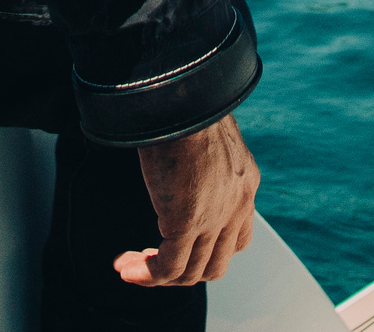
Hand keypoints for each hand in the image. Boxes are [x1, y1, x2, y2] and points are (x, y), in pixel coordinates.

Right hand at [116, 114, 258, 287]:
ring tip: (131, 268)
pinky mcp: (187, 221)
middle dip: (183, 271)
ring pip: (190, 272)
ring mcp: (215, 217)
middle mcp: (238, 205)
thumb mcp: (208, 134)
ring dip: (158, 276)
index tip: (181, 244)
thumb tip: (181, 160)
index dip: (208, 251)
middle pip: (215, 264)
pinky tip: (127, 268)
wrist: (184, 97)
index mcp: (246, 183)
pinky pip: (168, 267)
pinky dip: (147, 274)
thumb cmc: (189, 104)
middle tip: (153, 262)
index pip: (238, 238)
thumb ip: (203, 157)